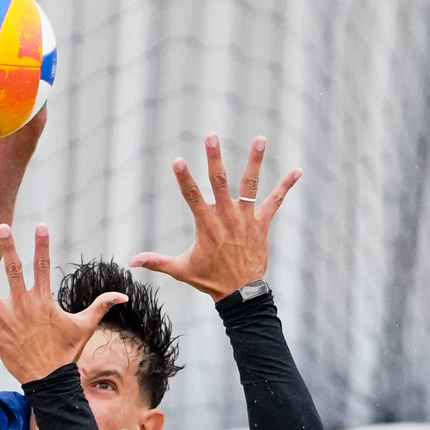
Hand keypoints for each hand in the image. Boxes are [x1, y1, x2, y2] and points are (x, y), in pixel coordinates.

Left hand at [0, 223, 127, 382]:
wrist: (50, 380)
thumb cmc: (66, 352)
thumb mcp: (85, 327)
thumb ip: (101, 306)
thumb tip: (123, 295)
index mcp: (42, 300)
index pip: (43, 267)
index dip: (43, 245)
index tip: (41, 225)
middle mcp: (22, 306)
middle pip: (13, 271)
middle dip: (8, 248)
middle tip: (1, 226)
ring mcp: (5, 320)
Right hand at [130, 134, 301, 299]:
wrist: (240, 294)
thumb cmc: (209, 280)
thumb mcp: (181, 270)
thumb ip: (156, 261)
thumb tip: (131, 261)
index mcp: (206, 224)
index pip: (192, 196)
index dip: (184, 178)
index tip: (177, 160)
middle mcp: (227, 216)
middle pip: (219, 182)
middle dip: (214, 158)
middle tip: (211, 135)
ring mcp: (246, 218)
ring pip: (250, 185)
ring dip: (254, 161)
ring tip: (260, 138)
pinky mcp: (262, 223)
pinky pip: (276, 201)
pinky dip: (286, 186)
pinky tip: (298, 170)